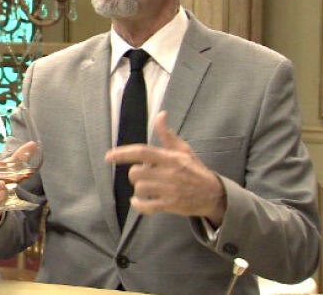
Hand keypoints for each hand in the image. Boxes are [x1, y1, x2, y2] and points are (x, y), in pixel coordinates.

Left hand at [104, 111, 226, 225]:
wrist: (214, 194)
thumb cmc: (195, 170)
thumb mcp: (183, 150)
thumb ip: (167, 134)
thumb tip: (160, 115)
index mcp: (170, 158)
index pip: (142, 152)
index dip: (122, 153)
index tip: (108, 157)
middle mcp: (169, 173)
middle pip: (136, 173)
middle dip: (136, 174)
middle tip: (146, 175)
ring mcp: (169, 190)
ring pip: (139, 189)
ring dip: (139, 189)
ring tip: (149, 187)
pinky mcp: (170, 205)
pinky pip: (145, 207)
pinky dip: (138, 204)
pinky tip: (138, 201)